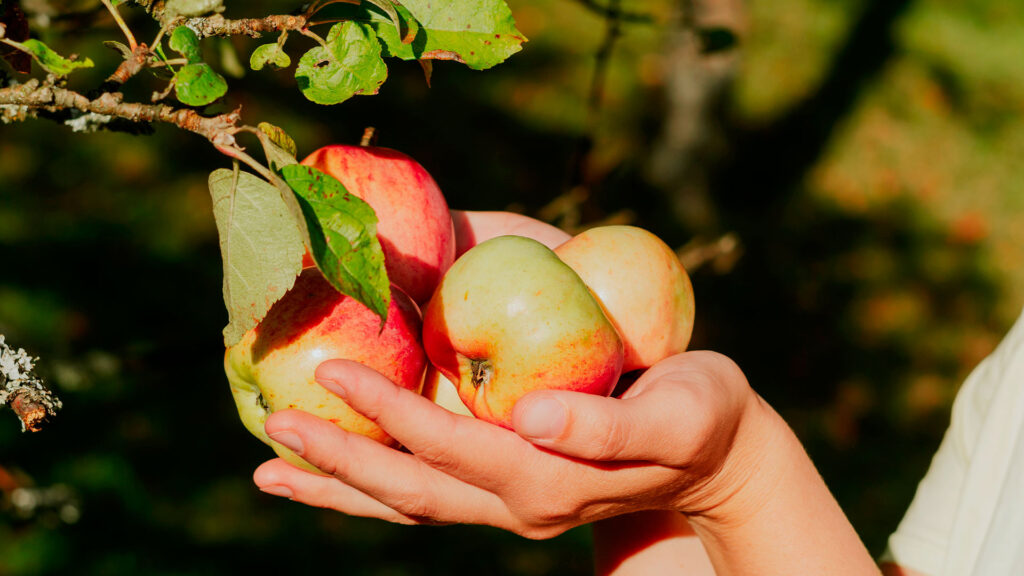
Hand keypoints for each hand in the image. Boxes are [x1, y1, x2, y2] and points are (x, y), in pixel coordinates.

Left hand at [252, 350, 768, 538]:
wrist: (719, 457)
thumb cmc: (704, 419)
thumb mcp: (677, 415)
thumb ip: (607, 423)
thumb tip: (529, 415)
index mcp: (548, 481)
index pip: (451, 449)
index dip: (389, 414)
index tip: (332, 373)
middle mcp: (517, 505)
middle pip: (410, 490)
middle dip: (339, 462)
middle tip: (273, 431)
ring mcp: (509, 504)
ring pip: (409, 503)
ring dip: (340, 487)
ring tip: (273, 471)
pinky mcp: (508, 490)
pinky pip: (428, 492)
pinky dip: (374, 482)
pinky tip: (339, 464)